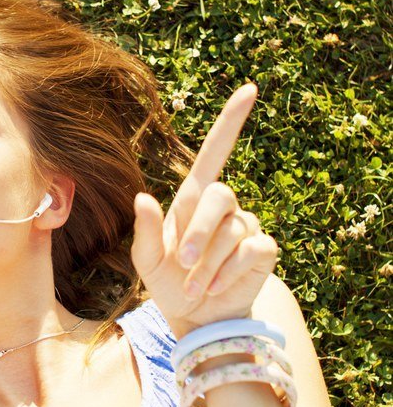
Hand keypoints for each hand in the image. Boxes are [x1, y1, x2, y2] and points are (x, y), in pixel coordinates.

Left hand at [130, 84, 279, 338]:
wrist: (194, 317)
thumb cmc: (167, 282)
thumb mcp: (146, 259)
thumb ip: (145, 230)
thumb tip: (142, 197)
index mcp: (192, 199)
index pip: (216, 152)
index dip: (231, 121)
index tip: (250, 89)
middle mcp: (223, 207)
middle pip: (219, 195)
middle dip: (198, 231)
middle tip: (183, 262)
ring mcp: (246, 227)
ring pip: (232, 230)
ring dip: (208, 262)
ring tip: (194, 285)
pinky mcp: (263, 249)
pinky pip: (250, 250)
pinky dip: (228, 272)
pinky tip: (216, 286)